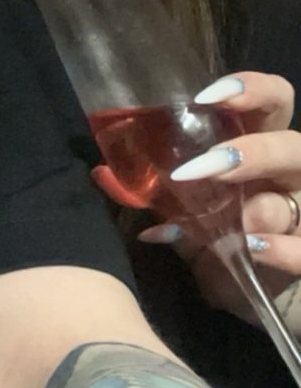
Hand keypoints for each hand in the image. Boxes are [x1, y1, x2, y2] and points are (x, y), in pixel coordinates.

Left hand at [137, 72, 300, 325]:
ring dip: (267, 205)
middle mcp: (289, 177)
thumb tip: (105, 175)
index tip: (206, 96)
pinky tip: (256, 249)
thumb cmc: (222, 245)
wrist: (253, 298)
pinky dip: (285, 250)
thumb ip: (161, 199)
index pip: (272, 102)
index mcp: (261, 152)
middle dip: (258, 150)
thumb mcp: (188, 221)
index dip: (250, 89)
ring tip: (240, 218)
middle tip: (214, 163)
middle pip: (294, 145)